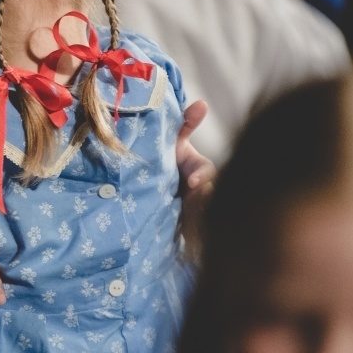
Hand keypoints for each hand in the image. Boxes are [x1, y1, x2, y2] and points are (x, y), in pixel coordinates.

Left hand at [175, 100, 214, 246]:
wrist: (145, 189)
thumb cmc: (164, 161)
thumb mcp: (172, 142)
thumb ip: (186, 125)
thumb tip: (202, 103)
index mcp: (198, 171)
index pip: (207, 173)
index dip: (202, 177)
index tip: (193, 182)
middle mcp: (201, 192)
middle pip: (207, 199)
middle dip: (201, 203)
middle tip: (192, 205)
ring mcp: (195, 211)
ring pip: (201, 219)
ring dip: (195, 223)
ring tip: (188, 229)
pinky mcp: (187, 230)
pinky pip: (193, 239)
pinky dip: (190, 242)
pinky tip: (184, 249)